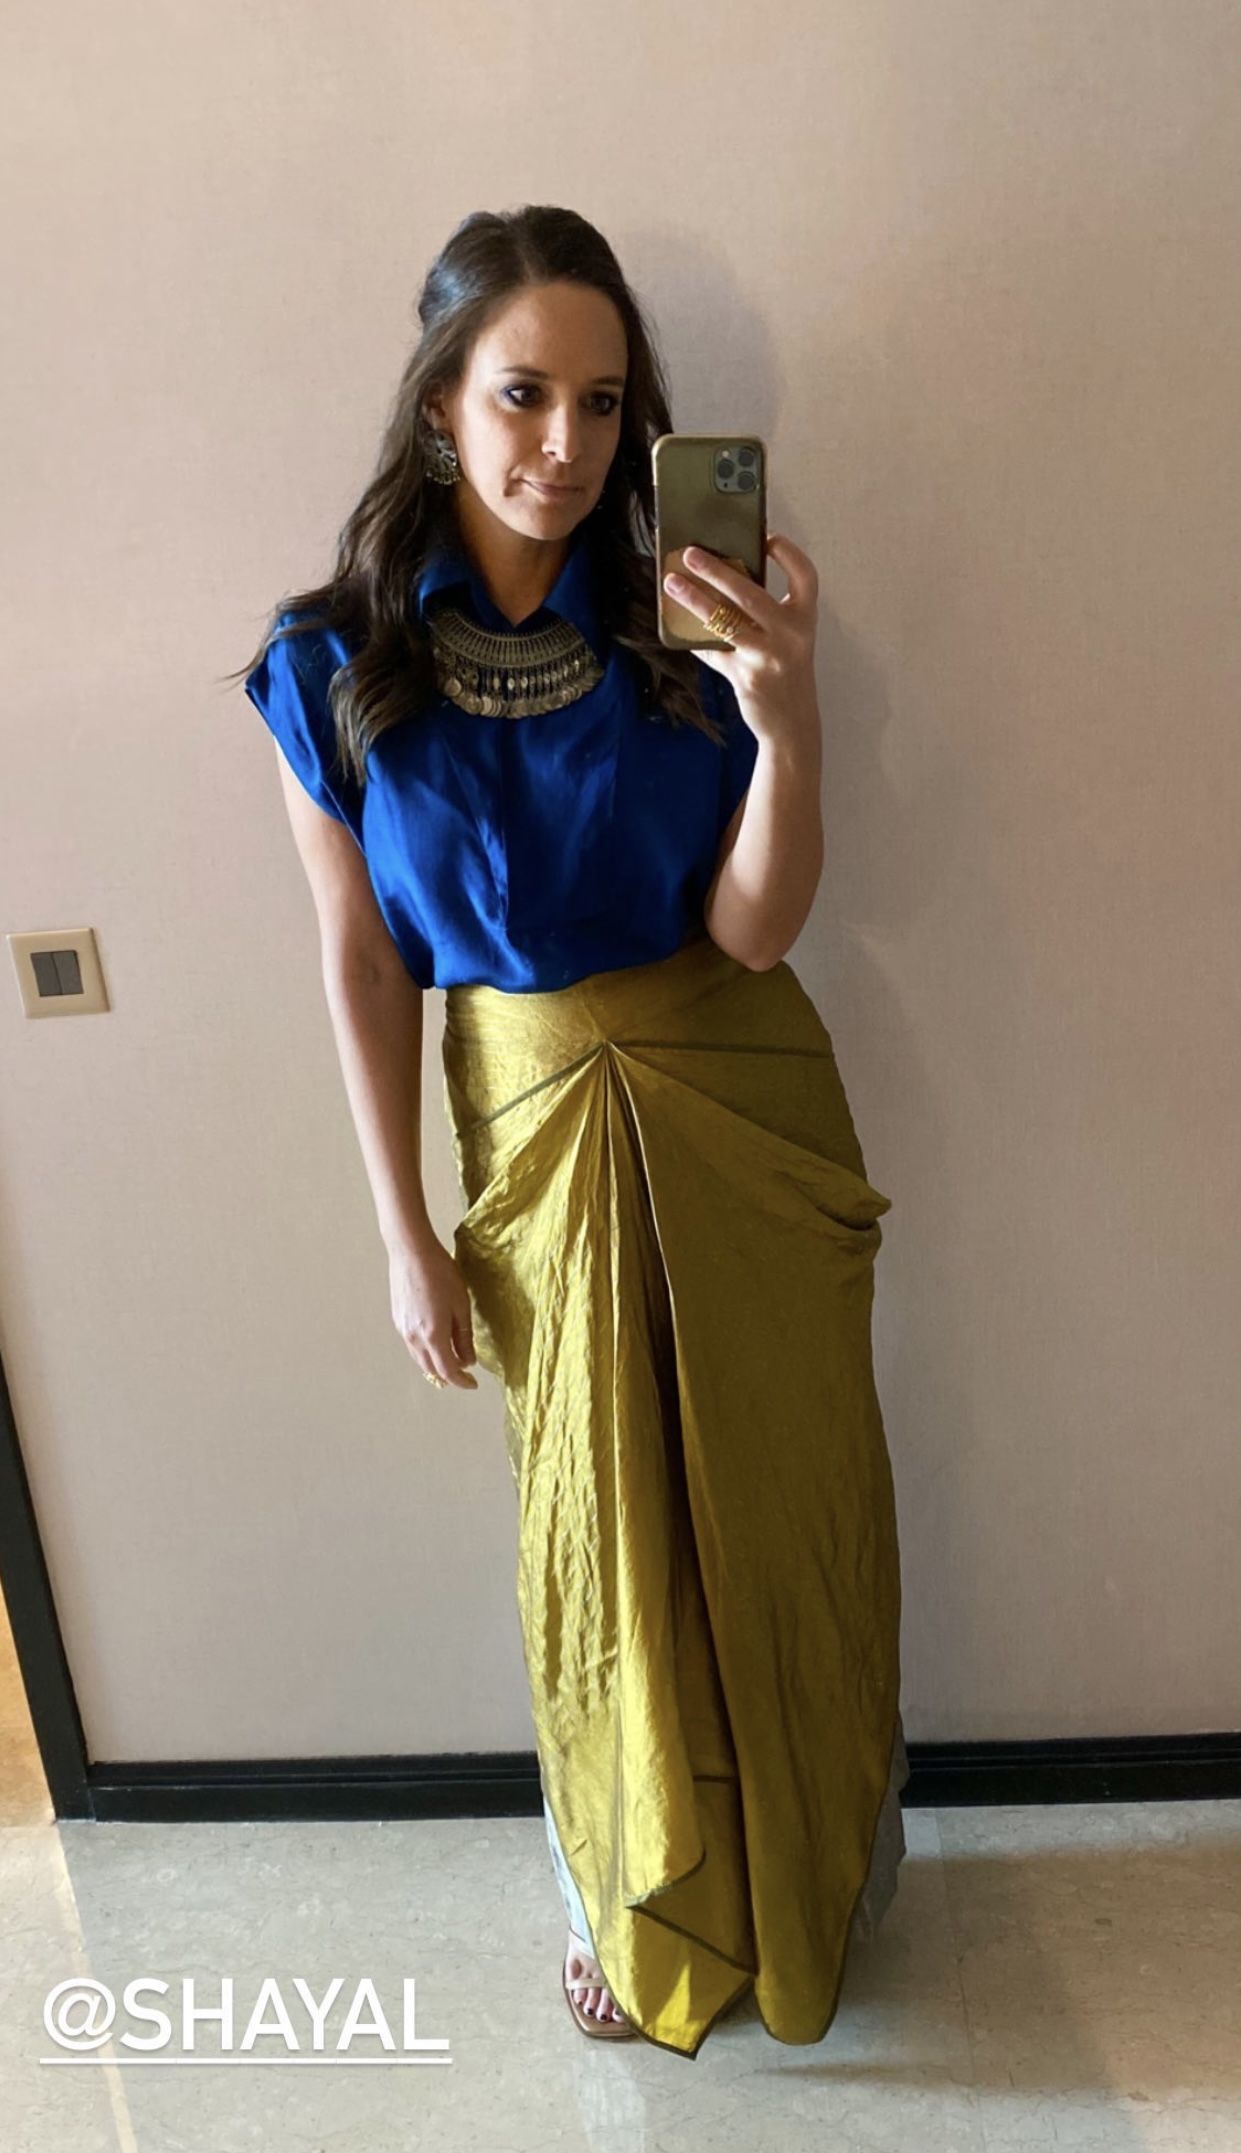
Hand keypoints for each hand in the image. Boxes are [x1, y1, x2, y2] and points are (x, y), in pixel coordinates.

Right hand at [388, 1234, 478, 1390]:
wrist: (411, 1252)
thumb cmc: (441, 1273)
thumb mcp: (461, 1305)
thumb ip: (464, 1336)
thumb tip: (469, 1360)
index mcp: (433, 1335)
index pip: (448, 1370)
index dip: (461, 1381)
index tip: (473, 1384)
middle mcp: (414, 1337)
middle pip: (431, 1368)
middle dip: (448, 1375)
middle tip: (464, 1373)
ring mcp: (402, 1329)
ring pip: (419, 1359)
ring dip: (435, 1364)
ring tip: (451, 1360)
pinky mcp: (397, 1320)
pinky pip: (412, 1346)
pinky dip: (425, 1352)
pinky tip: (434, 1343)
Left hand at [662, 533, 819, 743]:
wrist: (793, 723)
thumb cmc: (786, 672)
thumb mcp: (787, 638)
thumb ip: (765, 613)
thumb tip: (722, 579)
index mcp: (804, 619)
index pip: (805, 575)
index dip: (787, 553)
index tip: (766, 537)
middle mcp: (790, 635)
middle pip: (749, 593)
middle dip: (715, 569)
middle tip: (691, 553)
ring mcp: (767, 656)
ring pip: (724, 620)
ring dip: (694, 600)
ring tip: (671, 583)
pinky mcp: (745, 676)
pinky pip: (713, 651)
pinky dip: (693, 638)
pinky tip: (677, 625)